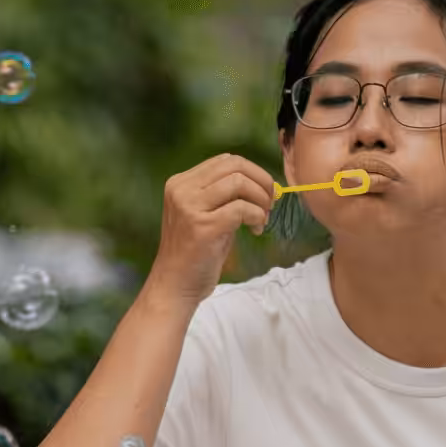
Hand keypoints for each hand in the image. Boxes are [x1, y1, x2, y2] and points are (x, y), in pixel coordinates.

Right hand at [146, 153, 277, 304]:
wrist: (175, 285)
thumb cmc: (195, 253)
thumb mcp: (205, 214)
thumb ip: (223, 195)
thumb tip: (263, 183)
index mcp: (180, 183)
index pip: (225, 160)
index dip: (253, 172)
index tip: (264, 192)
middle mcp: (182, 190)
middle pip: (234, 165)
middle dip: (261, 182)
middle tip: (270, 204)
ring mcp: (190, 207)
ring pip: (239, 183)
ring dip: (260, 200)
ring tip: (262, 219)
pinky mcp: (202, 226)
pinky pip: (242, 209)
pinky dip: (257, 217)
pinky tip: (256, 230)